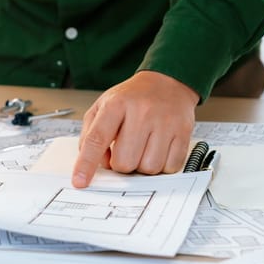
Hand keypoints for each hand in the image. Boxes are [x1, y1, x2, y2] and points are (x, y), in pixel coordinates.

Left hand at [72, 71, 198, 186]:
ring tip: (143, 148)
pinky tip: (158, 149)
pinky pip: (169, 167)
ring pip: (148, 168)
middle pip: (124, 162)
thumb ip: (91, 135)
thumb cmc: (132, 98)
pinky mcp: (183, 132)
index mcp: (116, 104)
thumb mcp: (103, 106)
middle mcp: (142, 112)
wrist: (167, 82)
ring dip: (142, 166)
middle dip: (121, 164)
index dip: (86, 164)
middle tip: (124, 151)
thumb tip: (96, 164)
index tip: (80, 181)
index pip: (97, 139)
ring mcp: (165, 122)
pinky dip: (161, 165)